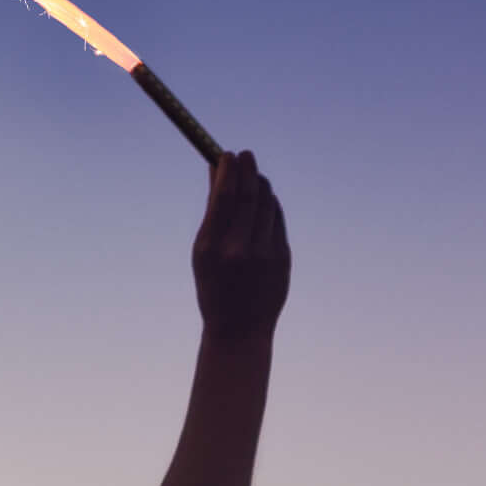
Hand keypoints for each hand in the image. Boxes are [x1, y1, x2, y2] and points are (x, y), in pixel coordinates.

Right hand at [190, 150, 291, 343]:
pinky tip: (264, 199)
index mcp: (211, 249)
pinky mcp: (283, 259)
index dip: (227, 172)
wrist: (239, 331)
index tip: (226, 154)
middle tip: (244, 154)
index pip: (222, 198)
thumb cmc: (214, 288)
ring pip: (267, 205)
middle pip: (248, 197)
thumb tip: (214, 173)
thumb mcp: (202, 253)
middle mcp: (239, 250)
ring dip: (260, 185)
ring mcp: (265, 255)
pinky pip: (278, 220)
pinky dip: (271, 204)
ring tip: (253, 174)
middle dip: (247, 170)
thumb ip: (211, 213)